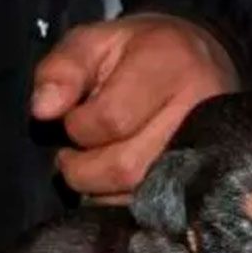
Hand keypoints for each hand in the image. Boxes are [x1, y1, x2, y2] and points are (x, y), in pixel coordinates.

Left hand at [31, 14, 238, 201]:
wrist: (204, 62)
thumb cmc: (140, 52)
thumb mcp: (94, 42)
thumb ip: (62, 70)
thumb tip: (42, 110)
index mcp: (168, 65)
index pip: (110, 119)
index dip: (78, 126)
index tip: (73, 118)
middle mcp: (197, 111)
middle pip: (124, 167)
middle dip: (83, 167)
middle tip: (74, 152)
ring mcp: (209, 152)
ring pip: (137, 195)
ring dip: (100, 188)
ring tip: (95, 162)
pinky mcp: (207, 181)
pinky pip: (153, 210)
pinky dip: (121, 200)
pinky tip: (115, 180)